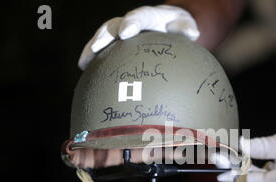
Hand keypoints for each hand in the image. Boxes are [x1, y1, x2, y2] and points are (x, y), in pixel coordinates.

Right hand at [78, 5, 199, 69]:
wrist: (167, 25)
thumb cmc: (178, 27)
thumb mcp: (185, 25)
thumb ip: (185, 29)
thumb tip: (192, 34)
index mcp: (148, 17)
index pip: (139, 17)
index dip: (131, 23)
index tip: (125, 33)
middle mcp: (130, 22)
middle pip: (113, 25)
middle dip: (104, 36)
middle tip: (95, 48)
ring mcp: (121, 32)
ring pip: (103, 37)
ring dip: (92, 48)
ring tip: (83, 63)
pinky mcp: (116, 43)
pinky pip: (103, 49)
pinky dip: (93, 57)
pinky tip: (85, 71)